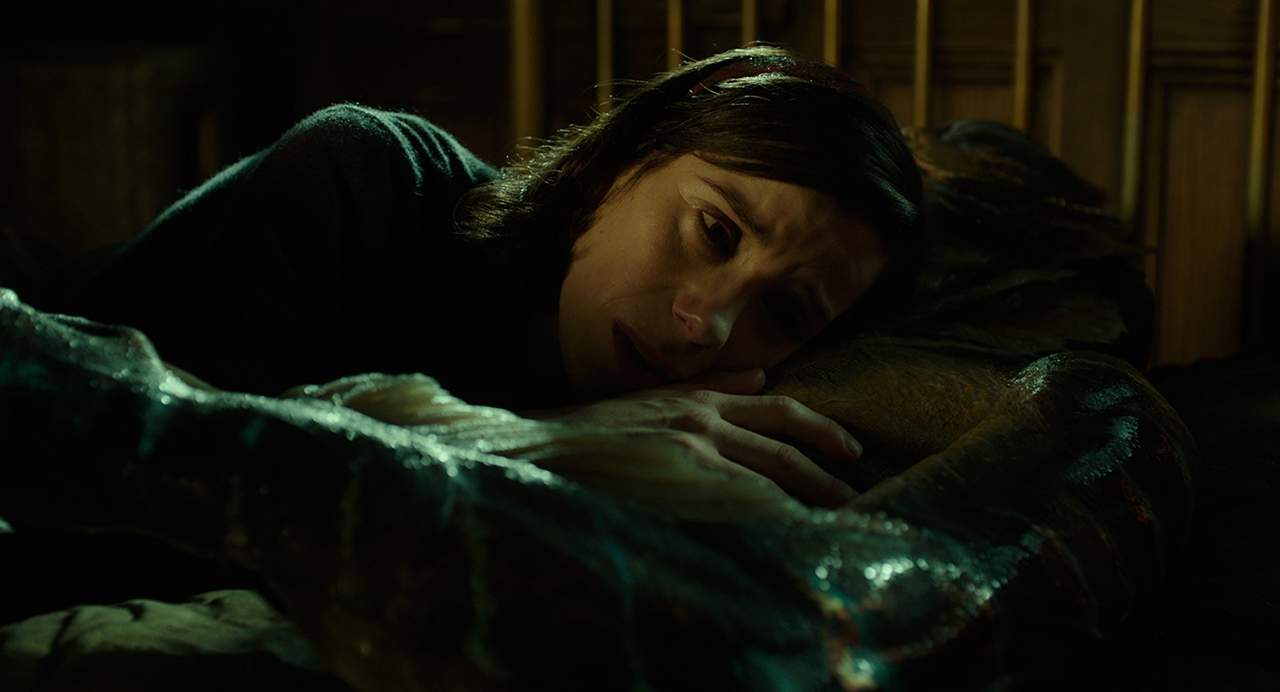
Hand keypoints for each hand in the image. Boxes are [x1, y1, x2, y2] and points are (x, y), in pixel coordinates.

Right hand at [529, 368, 861, 507]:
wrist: (548, 445)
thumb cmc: (594, 431)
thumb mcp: (656, 395)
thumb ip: (709, 385)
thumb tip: (761, 377)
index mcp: (698, 398)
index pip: (775, 408)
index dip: (817, 427)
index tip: (846, 447)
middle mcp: (704, 417)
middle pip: (785, 440)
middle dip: (826, 466)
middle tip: (855, 490)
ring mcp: (695, 446)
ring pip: (771, 470)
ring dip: (810, 494)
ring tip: (839, 515)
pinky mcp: (682, 474)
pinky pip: (742, 495)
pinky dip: (773, 511)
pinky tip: (795, 529)